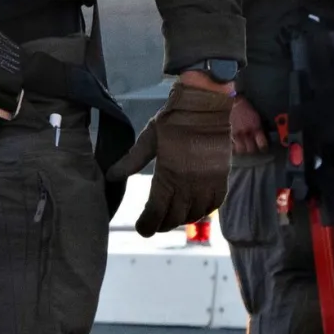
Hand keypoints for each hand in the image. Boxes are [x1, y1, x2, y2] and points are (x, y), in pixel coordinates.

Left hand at [108, 78, 233, 236]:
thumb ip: (130, 162)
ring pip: (195, 214)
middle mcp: (190, 184)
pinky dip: (203, 211)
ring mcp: (208, 182)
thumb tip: (111, 177)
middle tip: (154, 223)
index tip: (141, 228)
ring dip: (182, 219)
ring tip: (172, 217)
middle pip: (175, 217)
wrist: (205, 105)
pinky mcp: (222, 177)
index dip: (147, 224)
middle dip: (162, 224)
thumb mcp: (148, 139)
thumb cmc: (173, 120)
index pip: (156, 212)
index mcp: (168, 175)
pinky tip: (194, 209)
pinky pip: (215, 204)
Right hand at [229, 94, 269, 155]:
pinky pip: (234, 146)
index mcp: (256, 129)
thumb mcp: (259, 121)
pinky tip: (240, 147)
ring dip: (245, 151)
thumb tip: (265, 141)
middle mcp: (247, 133)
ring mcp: (238, 135)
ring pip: (242, 151)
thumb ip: (261, 131)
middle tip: (256, 150)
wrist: (239, 104)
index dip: (264, 149)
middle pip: (251, 150)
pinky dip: (237, 149)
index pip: (262, 145)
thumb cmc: (251, 112)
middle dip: (255, 151)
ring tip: (247, 150)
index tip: (265, 150)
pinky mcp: (232, 134)